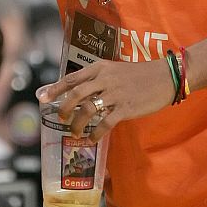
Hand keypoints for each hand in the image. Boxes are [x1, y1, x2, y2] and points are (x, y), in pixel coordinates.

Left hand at [37, 59, 176, 140]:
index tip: (42, 97)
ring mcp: (115, 94)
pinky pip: (105, 122)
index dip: (55, 88)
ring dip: (77, 123)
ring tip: (74, 132)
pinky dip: (96, 133)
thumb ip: (97, 79)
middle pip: (76, 93)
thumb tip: (78, 93)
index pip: (72, 78)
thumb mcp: (114, 70)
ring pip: (88, 109)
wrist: (164, 76)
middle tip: (60, 118)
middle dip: (64, 108)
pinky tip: (92, 138)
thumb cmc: (138, 75)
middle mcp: (104, 79)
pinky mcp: (126, 108)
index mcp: (99, 68)